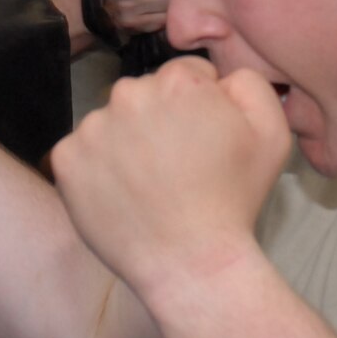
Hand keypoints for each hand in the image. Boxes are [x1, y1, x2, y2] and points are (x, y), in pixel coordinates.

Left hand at [51, 59, 290, 307]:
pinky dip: (97, 169)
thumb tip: (219, 77)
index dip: (199, 107)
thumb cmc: (234, 200)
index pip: (183, 75)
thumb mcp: (271, 132)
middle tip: (177, 166)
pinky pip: (81, 152)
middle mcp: (128, 94)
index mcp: (176, 82)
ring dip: (126, 143)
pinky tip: (123, 195)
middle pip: (144, 94)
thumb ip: (249, 84)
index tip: (202, 141)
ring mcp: (91, 127)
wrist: (191, 262)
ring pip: (111, 123)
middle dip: (159, 120)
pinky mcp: (65, 159)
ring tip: (150, 185)